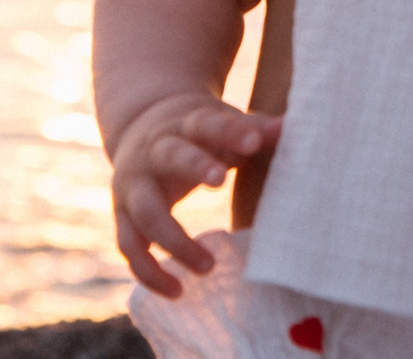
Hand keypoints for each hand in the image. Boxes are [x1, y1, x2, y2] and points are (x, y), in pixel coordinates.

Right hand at [110, 92, 283, 295]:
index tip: (254, 142)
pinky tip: (177, 291)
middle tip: (222, 182)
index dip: (229, 132)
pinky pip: (129, 246)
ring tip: (209, 266)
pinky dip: (149, 272)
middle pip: (169, 157)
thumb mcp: (222, 121)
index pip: (205, 123)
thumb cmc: (197, 130)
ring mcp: (132, 185)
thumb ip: (254, 130)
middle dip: (194, 166)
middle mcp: (152, 152)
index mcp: (183, 124)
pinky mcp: (122, 215)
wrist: (140, 124)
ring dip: (174, 240)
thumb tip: (290, 127)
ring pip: (145, 212)